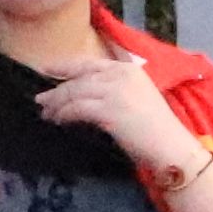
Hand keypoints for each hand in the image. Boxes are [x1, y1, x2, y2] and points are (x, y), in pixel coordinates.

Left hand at [32, 54, 206, 190]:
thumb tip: (87, 95)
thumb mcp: (137, 99)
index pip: (89, 64)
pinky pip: (76, 109)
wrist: (171, 147)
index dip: (66, 66)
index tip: (48, 70)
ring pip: (74, 92)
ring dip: (57, 104)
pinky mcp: (108, 110)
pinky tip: (57, 120)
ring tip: (46, 113)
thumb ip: (115, 90)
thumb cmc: (158, 130)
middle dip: (57, 89)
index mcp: (128, 69)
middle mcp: (120, 75)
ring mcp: (114, 91)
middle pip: (78, 78)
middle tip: (40, 99)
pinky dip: (64, 115)